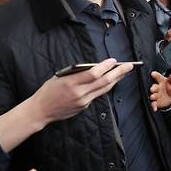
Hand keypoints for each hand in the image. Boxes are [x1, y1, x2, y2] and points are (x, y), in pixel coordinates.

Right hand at [0, 59, 133, 151]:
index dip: (105, 67)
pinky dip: (105, 87)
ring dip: (116, 80)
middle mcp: (79, 93)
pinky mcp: (84, 107)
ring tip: (124, 72)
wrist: (41, 110)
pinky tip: (111, 81)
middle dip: (119, 73)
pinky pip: (97, 95)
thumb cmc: (48, 90)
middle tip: (129, 66)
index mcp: (71, 83)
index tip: (114, 60)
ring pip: (104, 89)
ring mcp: (83, 101)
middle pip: (104, 82)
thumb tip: (94, 68)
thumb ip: (76, 73)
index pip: (93, 74)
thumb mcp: (60, 77)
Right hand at [149, 72, 170, 110]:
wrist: (170, 97)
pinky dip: (153, 106)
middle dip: (153, 88)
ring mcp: (155, 95)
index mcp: (161, 81)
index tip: (153, 74)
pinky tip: (154, 108)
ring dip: (152, 96)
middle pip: (154, 87)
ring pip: (153, 95)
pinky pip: (153, 104)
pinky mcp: (155, 102)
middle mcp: (157, 88)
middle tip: (152, 89)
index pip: (158, 77)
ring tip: (152, 96)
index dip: (155, 75)